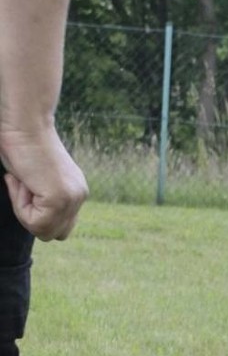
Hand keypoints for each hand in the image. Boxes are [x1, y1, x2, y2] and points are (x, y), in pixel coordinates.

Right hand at [1, 125, 87, 239]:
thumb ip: (41, 200)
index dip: (37, 213)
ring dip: (24, 211)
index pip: (60, 226)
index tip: (26, 185)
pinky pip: (35, 223)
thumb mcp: (34, 179)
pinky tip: (22, 181)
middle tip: (24, 187)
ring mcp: (72, 199)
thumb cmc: (20, 142)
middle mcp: (79, 196)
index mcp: (76, 190)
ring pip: (44, 231)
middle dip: (34, 218)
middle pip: (56, 234)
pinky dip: (20, 206)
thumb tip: (38, 220)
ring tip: (23, 182)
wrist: (23, 121)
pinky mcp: (59, 199)